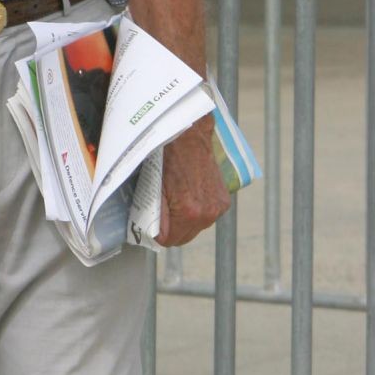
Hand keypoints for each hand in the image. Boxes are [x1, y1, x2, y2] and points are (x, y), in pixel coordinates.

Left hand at [158, 123, 230, 246]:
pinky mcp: (224, 201)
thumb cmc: (167, 156)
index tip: (150, 221)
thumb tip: (151, 231)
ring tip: (175, 201)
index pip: (168, 240)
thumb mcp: (153, 187)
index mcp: (189, 213)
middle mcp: (207, 214)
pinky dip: (196, 210)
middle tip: (160, 213)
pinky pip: (206, 216)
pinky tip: (189, 195)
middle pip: (183, 237)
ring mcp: (218, 208)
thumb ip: (155, 214)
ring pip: (195, 227)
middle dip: (170, 229)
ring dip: (184, 220)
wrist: (189, 135)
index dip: (156, 232)